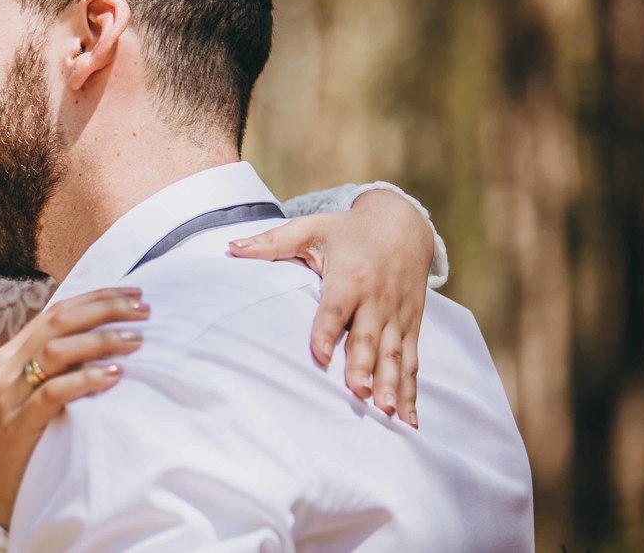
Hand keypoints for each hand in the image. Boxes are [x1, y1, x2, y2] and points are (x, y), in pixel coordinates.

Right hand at [0, 287, 147, 527]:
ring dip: (101, 341)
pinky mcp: (16, 424)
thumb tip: (107, 337)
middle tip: (143, 310)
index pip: (56, 312)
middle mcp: (5, 367)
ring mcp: (8, 395)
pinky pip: (53, 393)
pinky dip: (86, 379)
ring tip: (136, 340)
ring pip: (56, 352)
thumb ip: (59, 367)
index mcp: (10, 354)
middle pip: (59, 323)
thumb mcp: (36, 395)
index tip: (133, 294)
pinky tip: (114, 374)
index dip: (96, 298)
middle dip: (104, 310)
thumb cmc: (26, 442)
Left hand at [228, 190, 431, 427]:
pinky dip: (412, 391)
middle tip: (359, 394)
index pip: (335, 308)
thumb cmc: (347, 230)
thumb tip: (231, 248)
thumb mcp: (309, 229)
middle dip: (365, 367)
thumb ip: (271, 241)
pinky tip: (408, 420)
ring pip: (395, 354)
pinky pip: (412, 361)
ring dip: (391, 384)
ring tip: (385, 412)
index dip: (326, 331)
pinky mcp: (411, 326)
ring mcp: (397, 315)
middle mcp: (376, 299)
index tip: (318, 355)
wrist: (402, 224)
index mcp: (349, 278)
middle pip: (368, 337)